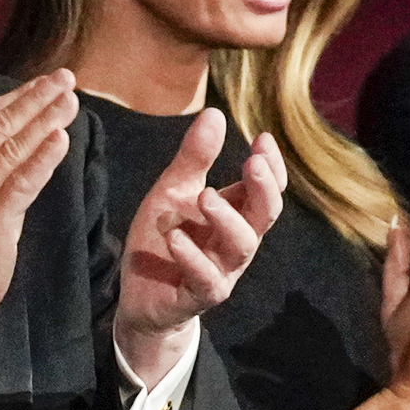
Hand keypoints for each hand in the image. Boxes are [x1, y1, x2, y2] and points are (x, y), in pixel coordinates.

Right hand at [0, 70, 79, 375]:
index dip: (15, 96)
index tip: (42, 83)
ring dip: (46, 119)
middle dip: (36, 98)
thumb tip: (16, 139)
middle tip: (65, 78)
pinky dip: (44, 158)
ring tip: (71, 100)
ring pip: (14, 147)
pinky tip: (62, 137)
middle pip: (0, 124)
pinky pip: (23, 181)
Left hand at [118, 111, 283, 378]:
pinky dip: (192, 258)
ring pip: (241, 246)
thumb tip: (215, 113)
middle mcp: (235, 241)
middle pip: (266, 215)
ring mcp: (221, 270)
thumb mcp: (171, 193)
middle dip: (264, 188)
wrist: (138, 295)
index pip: (266, 189)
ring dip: (227, 219)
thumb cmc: (163, 239)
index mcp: (236, 214)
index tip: (262, 138)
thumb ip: (193, 159)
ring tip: (203, 196)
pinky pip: (206, 280)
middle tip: (252, 163)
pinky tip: (176, 238)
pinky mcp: (198, 296)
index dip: (270, 166)